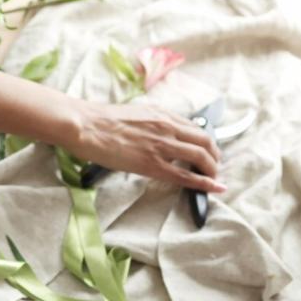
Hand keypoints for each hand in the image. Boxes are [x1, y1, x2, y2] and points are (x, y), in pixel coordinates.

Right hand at [63, 99, 225, 192]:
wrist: (85, 125)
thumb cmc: (100, 119)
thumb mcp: (133, 112)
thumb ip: (151, 121)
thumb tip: (157, 132)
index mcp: (161, 113)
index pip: (194, 127)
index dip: (206, 140)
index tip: (207, 149)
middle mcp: (167, 127)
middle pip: (205, 140)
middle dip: (214, 155)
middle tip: (213, 165)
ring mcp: (161, 146)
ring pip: (201, 157)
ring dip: (212, 169)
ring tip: (213, 178)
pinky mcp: (153, 165)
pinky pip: (186, 176)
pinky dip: (205, 183)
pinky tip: (215, 188)